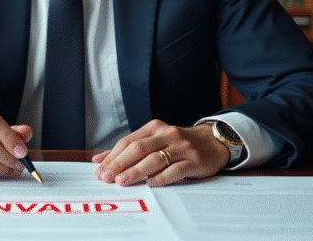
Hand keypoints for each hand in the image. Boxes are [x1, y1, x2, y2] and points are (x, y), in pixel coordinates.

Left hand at [92, 119, 229, 186]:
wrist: (212, 141)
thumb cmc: (178, 144)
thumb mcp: (154, 140)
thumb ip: (129, 149)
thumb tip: (100, 159)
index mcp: (154, 128)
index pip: (128, 141)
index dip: (112, 156)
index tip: (100, 170)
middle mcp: (167, 134)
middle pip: (139, 148)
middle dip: (120, 164)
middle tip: (107, 177)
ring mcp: (182, 147)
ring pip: (155, 158)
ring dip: (137, 171)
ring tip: (123, 181)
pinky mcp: (194, 160)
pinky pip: (176, 169)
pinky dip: (162, 177)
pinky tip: (151, 183)